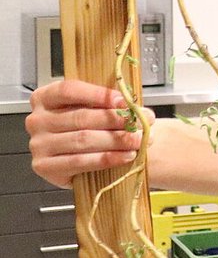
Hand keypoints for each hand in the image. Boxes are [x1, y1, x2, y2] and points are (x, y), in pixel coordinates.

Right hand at [26, 80, 150, 187]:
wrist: (78, 159)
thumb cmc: (86, 127)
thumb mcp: (91, 109)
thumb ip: (107, 104)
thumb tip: (135, 108)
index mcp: (44, 98)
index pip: (69, 90)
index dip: (99, 95)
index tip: (125, 102)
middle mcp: (36, 120)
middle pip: (81, 117)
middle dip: (116, 120)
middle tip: (141, 123)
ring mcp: (38, 145)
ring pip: (83, 139)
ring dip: (117, 140)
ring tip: (139, 140)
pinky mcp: (44, 167)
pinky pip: (80, 162)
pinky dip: (107, 159)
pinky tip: (126, 156)